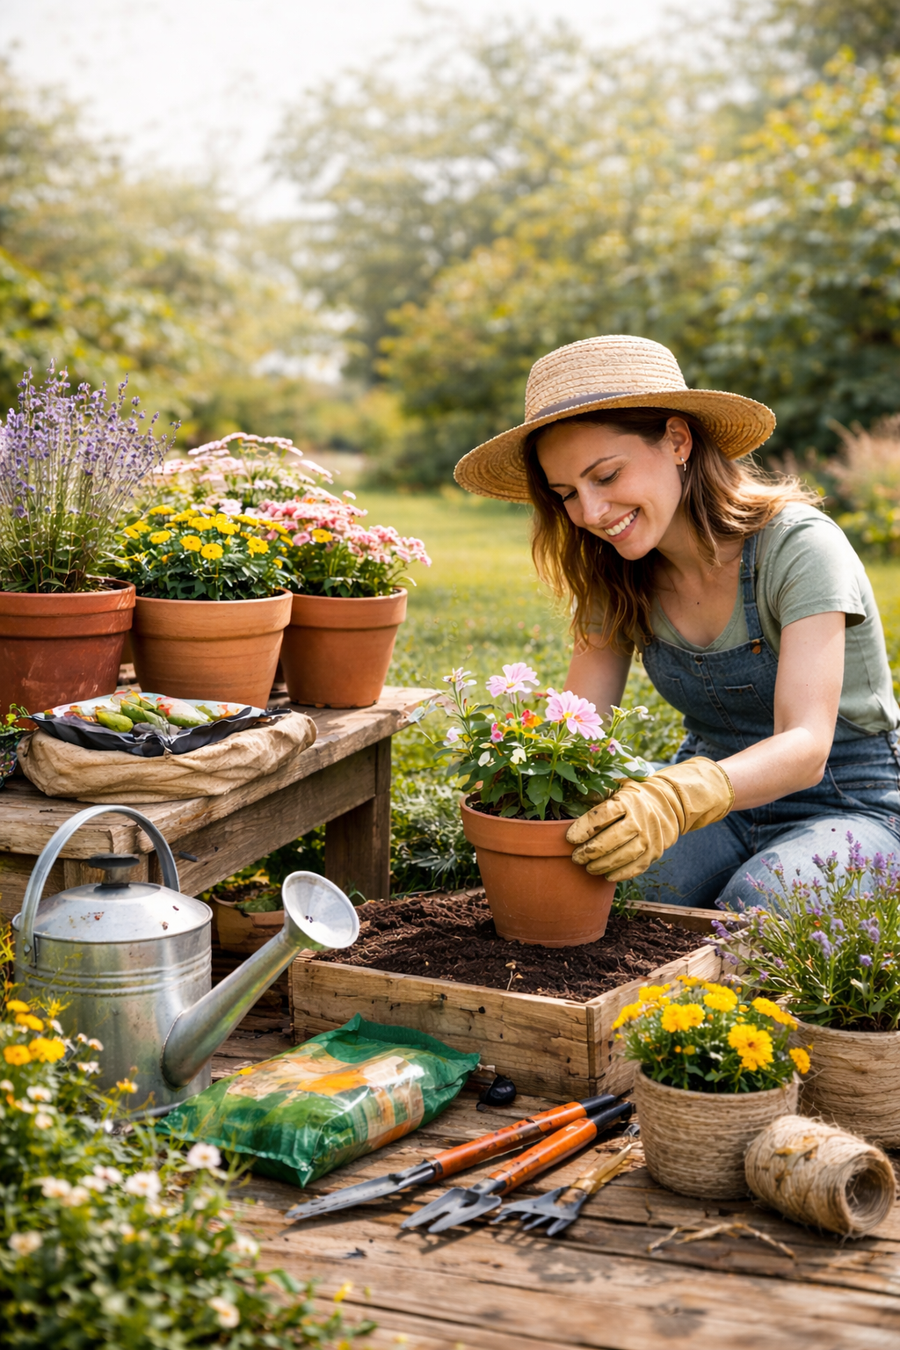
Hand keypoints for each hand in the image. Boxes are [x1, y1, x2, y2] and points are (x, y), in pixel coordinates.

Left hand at [565, 757, 733, 880]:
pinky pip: (638, 866)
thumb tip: (573, 800)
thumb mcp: (617, 786)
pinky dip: (621, 873)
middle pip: (611, 839)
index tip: (569, 838)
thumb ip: (597, 793)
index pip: (602, 816)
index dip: (583, 829)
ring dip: (603, 865)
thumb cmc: (634, 796)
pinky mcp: (656, 851)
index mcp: (626, 801)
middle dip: (590, 851)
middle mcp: (640, 819)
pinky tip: (607, 875)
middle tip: (576, 857)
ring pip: (624, 855)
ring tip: (588, 867)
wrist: (669, 803)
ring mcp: (650, 837)